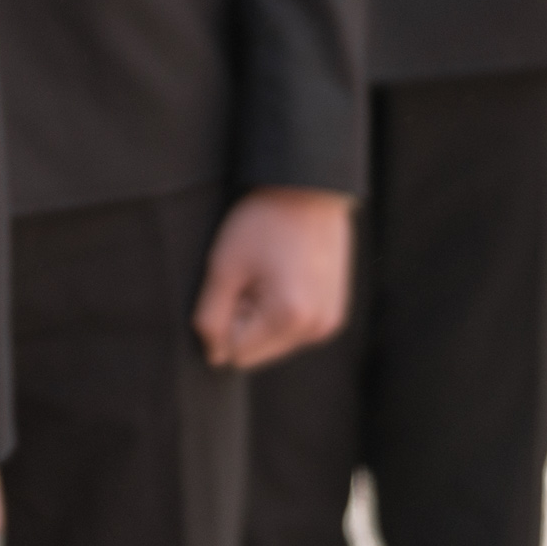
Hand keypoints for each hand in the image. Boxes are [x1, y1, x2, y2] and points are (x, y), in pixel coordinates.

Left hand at [192, 186, 352, 369]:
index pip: (236, 354)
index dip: (224, 321)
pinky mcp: (335, 313)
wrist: (308, 187)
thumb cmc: (263, 221)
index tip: (236, 283)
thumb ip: (211, 318)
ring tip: (269, 273)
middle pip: (258, 353)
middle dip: (245, 322)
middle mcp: (317, 328)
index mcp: (290, 318)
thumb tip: (214, 357)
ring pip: (276, 343)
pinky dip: (282, 311)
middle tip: (252, 277)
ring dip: (262, 317)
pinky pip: (295, 329)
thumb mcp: (224, 267)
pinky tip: (284, 276)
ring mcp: (330, 322)